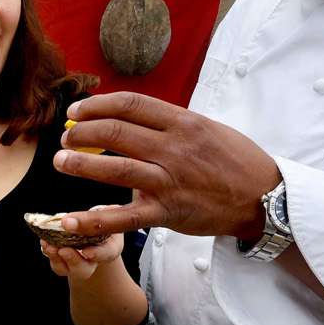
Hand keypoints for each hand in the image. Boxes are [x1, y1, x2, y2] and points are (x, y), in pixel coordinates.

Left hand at [41, 212, 123, 279]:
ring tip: (49, 246)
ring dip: (56, 259)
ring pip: (66, 269)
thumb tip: (111, 208)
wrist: (93, 235)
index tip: (87, 252)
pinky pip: (55, 263)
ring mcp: (76, 263)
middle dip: (72, 260)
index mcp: (109, 249)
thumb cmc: (103, 224)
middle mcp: (93, 261)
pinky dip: (48, 252)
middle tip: (63, 250)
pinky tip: (44, 241)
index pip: (105, 254)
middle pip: (84, 270)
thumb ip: (110, 214)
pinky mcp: (62, 261)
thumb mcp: (110, 217)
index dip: (97, 254)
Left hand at [53, 92, 281, 239]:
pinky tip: (68, 220)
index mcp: (183, 122)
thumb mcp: (206, 128)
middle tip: (65, 136)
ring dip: (80, 164)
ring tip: (60, 160)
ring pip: (115, 169)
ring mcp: (170, 182)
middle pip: (115, 132)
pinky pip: (124, 217)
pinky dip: (94, 220)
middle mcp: (174, 149)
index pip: (130, 104)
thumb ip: (168, 123)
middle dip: (82, 131)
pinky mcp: (167, 213)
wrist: (264, 197)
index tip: (78, 109)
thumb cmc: (233, 161)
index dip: (97, 104)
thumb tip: (127, 114)